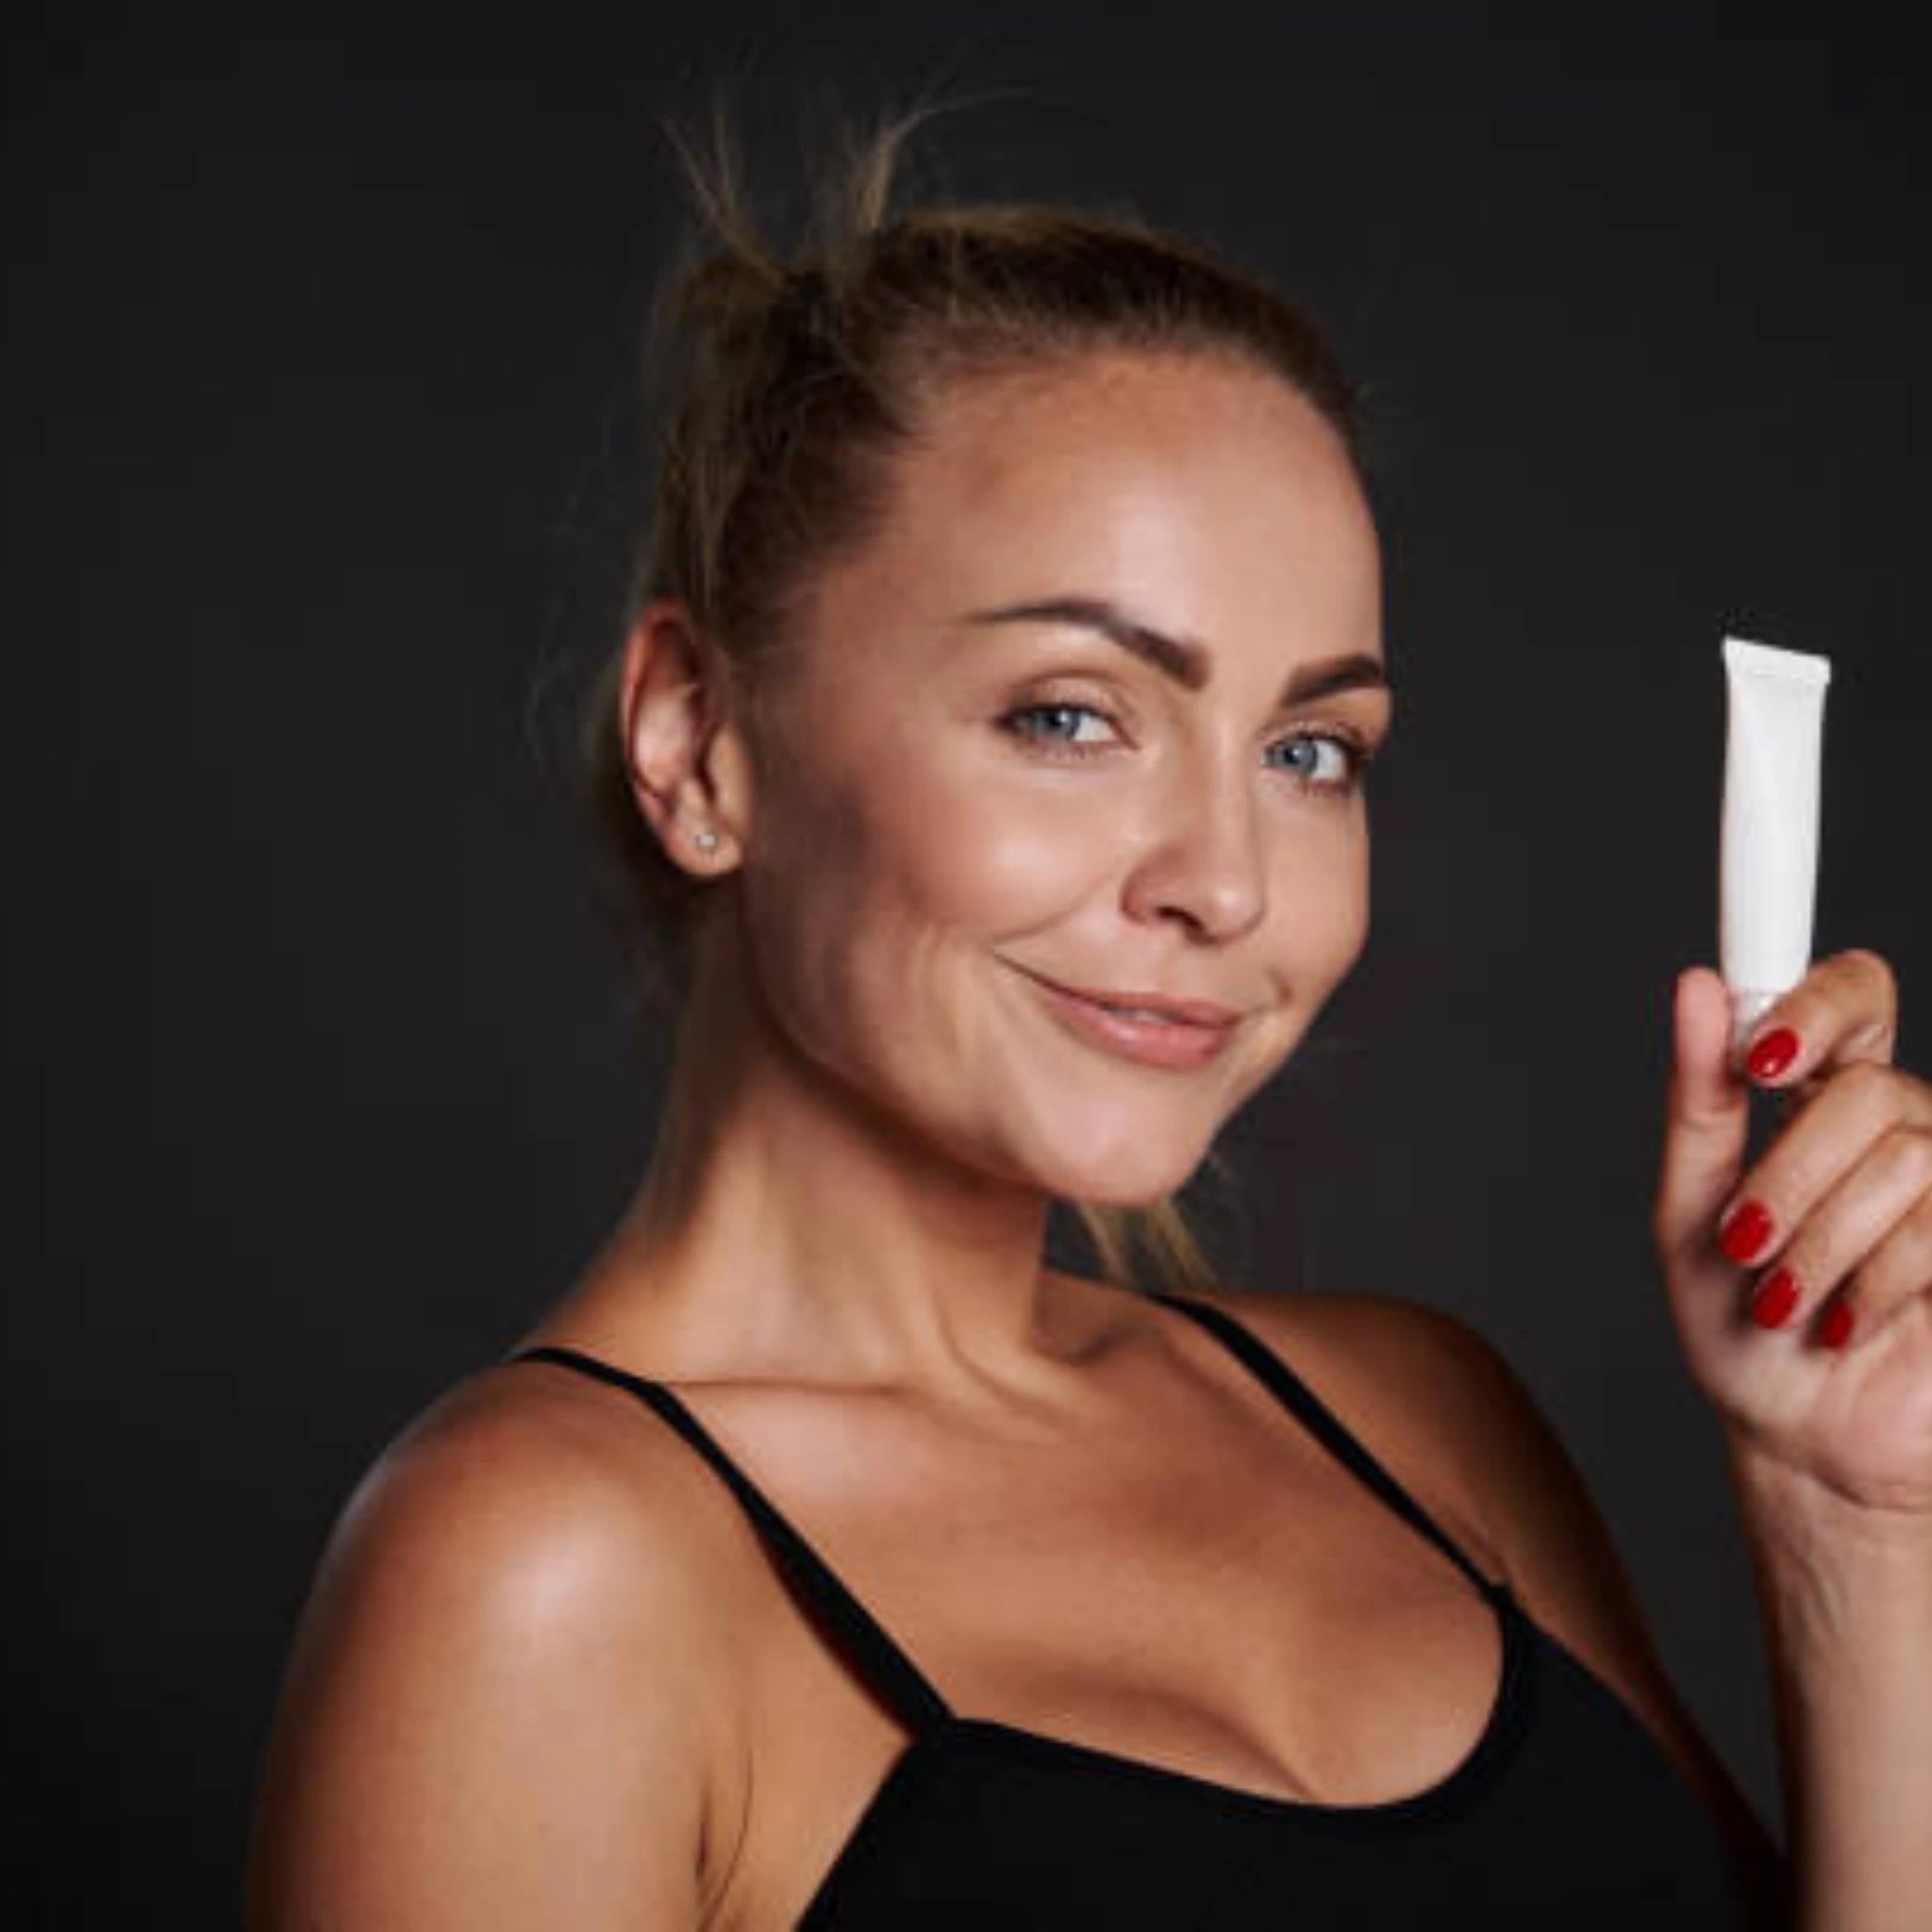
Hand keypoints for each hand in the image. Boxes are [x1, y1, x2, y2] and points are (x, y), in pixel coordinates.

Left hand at [1652, 950, 1931, 1516]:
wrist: (1798, 1435)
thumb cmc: (1739, 1322)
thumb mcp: (1688, 1210)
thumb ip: (1699, 1102)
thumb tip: (1694, 986)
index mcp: (1824, 1099)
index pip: (1856, 993)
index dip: (1819, 1005)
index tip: (1761, 1060)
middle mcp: (1902, 1129)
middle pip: (1871, 1088)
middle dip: (1789, 1176)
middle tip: (1745, 1245)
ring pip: (1905, 1160)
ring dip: (1819, 1244)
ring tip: (1784, 1302)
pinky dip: (1869, 1284)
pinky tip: (1845, 1323)